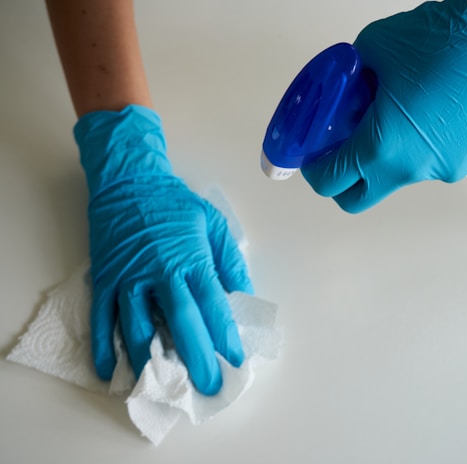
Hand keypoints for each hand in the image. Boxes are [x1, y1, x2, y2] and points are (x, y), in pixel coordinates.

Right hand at [75, 105, 251, 394]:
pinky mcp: (104, 278)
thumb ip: (229, 260)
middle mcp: (159, 272)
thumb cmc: (174, 203)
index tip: (236, 360)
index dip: (225, 336)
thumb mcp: (213, 223)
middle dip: (196, 359)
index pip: (212, 305)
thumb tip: (243, 295)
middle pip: (180, 324)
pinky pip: (101, 318)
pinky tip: (110, 371)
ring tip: (164, 387)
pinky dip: (103, 347)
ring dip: (151, 361)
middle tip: (207, 387)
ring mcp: (128, 278)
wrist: (129, 180)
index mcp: (190, 258)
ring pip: (138, 327)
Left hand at [302, 0, 466, 212]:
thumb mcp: (373, 50)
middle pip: (360, 199)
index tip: (314, 158)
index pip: (331, 181)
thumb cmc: (438, 38)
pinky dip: (427, 147)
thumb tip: (348, 91)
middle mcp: (413, 170)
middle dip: (344, 182)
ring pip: (402, 176)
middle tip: (344, 152)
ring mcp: (447, 171)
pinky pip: (437, 162)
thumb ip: (351, 81)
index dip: (314, 171)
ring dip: (392, 156)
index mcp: (382, 147)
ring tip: (406, 114)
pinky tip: (440, 113)